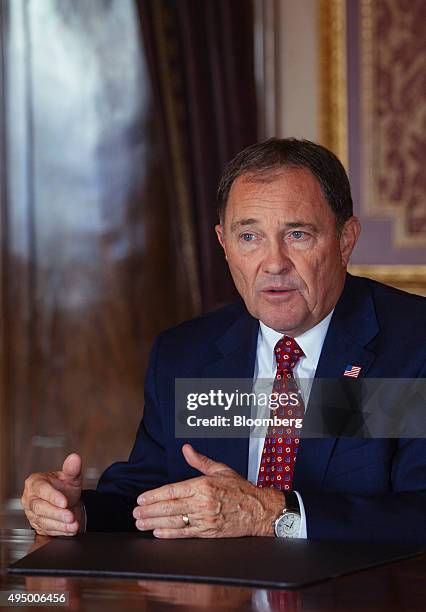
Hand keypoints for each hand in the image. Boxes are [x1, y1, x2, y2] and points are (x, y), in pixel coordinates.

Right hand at [21, 453, 83, 535]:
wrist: (67, 502)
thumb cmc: (64, 487)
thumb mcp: (70, 476)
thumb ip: (72, 468)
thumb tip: (75, 458)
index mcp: (35, 482)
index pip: (41, 489)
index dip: (52, 496)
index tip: (64, 501)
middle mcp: (30, 499)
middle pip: (40, 507)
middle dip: (56, 513)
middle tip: (70, 516)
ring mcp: (32, 514)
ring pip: (43, 521)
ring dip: (60, 525)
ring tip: (74, 525)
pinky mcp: (38, 526)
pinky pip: (48, 530)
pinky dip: (61, 531)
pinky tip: (70, 529)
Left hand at [133, 444, 282, 537]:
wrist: (259, 510)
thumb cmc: (240, 488)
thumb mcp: (220, 469)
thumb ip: (200, 461)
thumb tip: (186, 449)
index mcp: (203, 485)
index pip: (172, 491)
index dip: (154, 495)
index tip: (141, 498)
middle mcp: (203, 502)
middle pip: (170, 507)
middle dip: (149, 510)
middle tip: (135, 512)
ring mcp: (205, 519)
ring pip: (174, 521)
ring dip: (154, 523)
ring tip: (140, 523)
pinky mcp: (209, 532)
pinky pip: (185, 534)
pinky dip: (170, 534)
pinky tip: (158, 533)